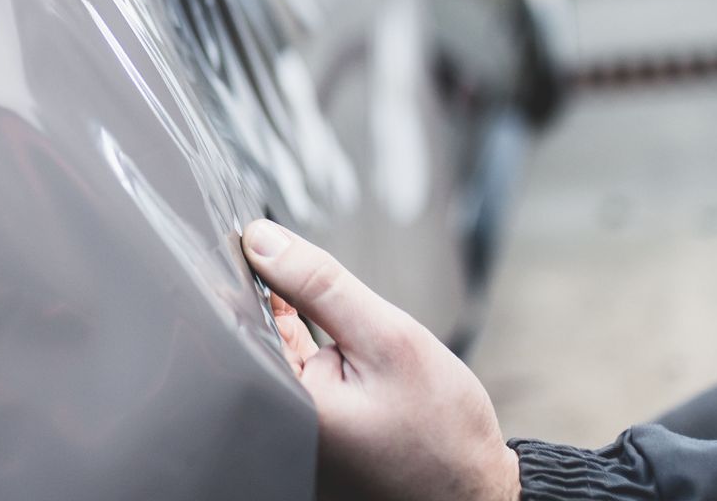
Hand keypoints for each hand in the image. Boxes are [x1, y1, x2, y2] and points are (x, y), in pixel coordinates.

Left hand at [244, 219, 520, 500]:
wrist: (479, 493)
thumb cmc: (443, 431)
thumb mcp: (388, 338)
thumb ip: (322, 286)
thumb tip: (264, 241)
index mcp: (288, 408)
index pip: (238, 324)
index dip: (244, 273)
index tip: (257, 240)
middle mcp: (281, 429)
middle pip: (251, 339)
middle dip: (269, 298)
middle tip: (296, 274)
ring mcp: (295, 438)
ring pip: (276, 355)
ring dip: (292, 323)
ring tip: (327, 321)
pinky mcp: (312, 438)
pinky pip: (295, 378)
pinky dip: (308, 350)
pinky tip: (329, 338)